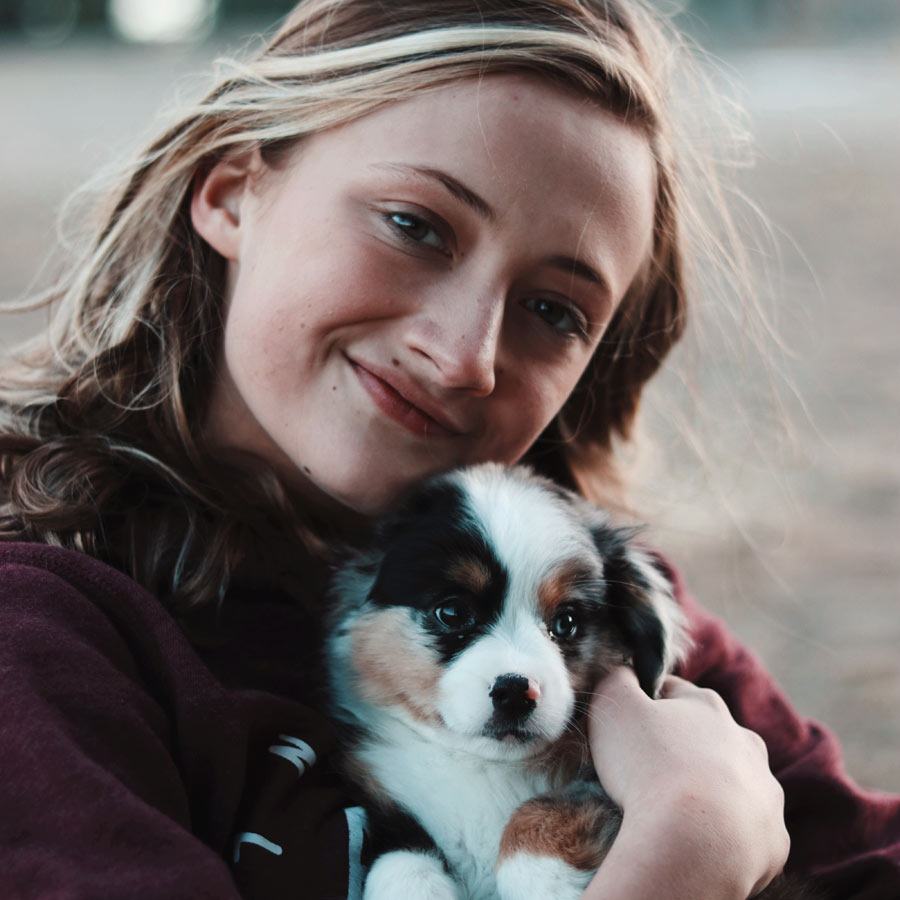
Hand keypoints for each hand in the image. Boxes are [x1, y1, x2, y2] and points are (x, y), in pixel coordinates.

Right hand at [586, 667, 788, 898]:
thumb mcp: (613, 705)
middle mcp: (746, 743)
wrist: (693, 844)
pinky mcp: (774, 839)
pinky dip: (727, 835)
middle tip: (648, 775)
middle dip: (683, 749)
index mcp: (708, 706)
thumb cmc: (648, 767)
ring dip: (711, 791)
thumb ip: (617, 680)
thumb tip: (625, 673)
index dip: (644, 706)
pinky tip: (701, 844)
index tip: (626, 727)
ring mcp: (765, 792)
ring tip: (676, 814)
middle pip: (708, 738)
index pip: (671, 692)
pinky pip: (749, 832)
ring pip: (735, 784)